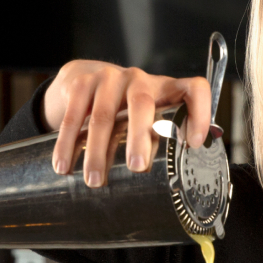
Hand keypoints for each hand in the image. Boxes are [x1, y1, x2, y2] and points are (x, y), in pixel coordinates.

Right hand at [41, 61, 210, 186]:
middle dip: (139, 137)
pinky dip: (66, 143)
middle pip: (142, 104)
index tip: (193, 143)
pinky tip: (63, 166)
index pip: (194, 89)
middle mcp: (140, 80)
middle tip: (136, 167)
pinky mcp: (82, 83)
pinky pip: (73, 115)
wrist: (86, 77)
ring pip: (103, 115)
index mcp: (165, 89)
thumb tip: (167, 185)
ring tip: (95, 181)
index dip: (199, 113)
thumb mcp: (148, 117)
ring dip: (97, 151)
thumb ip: (159, 140)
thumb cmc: (126, 109)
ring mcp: (109, 78)